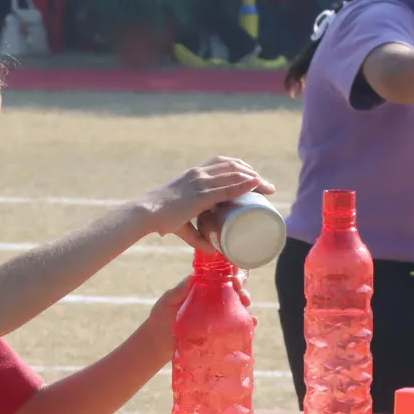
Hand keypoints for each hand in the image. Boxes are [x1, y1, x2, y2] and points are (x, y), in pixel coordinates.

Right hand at [138, 157, 272, 251]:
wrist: (146, 214)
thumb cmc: (160, 218)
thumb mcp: (183, 224)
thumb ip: (197, 237)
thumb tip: (214, 250)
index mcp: (195, 175)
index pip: (223, 162)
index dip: (242, 167)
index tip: (256, 178)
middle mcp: (199, 174)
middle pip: (234, 166)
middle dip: (253, 173)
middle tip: (266, 187)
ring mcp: (200, 183)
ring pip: (234, 174)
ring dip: (254, 179)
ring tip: (268, 188)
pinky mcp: (200, 195)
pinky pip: (227, 187)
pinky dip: (243, 184)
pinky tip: (256, 184)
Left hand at [138, 270, 250, 357]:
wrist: (158, 342)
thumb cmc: (161, 317)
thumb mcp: (169, 300)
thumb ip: (180, 290)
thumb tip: (194, 276)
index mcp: (201, 288)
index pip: (219, 276)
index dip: (230, 272)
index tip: (235, 273)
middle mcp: (212, 300)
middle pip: (232, 290)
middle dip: (241, 288)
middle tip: (241, 291)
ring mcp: (216, 316)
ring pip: (237, 306)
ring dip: (245, 303)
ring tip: (247, 305)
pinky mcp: (219, 331)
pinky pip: (236, 325)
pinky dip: (247, 323)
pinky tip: (252, 322)